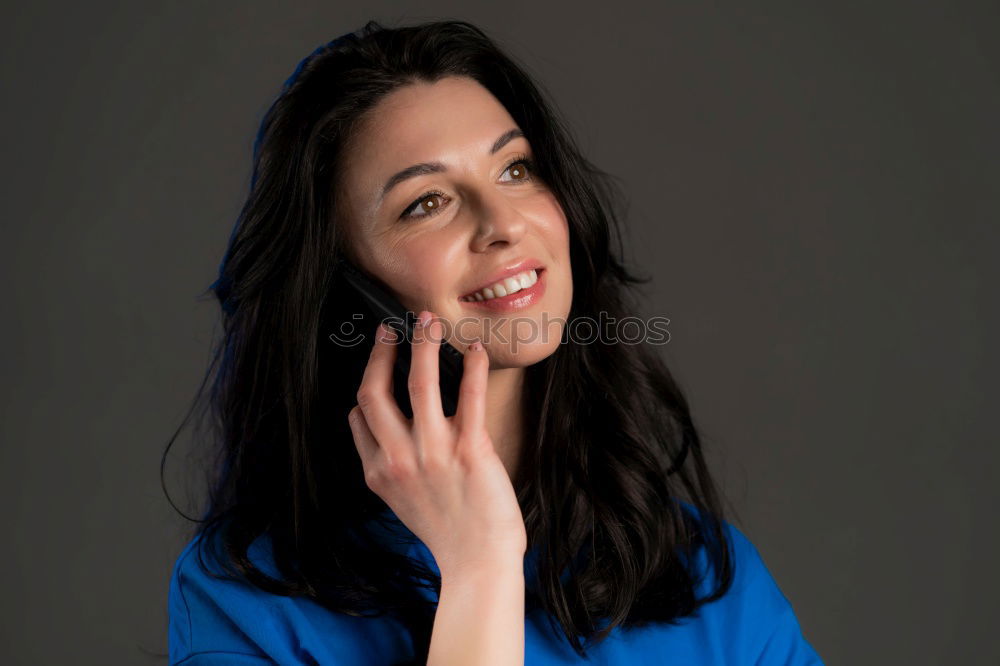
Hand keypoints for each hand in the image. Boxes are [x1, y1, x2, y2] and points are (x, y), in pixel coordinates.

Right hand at [348, 311, 526, 577]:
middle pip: (375, 392)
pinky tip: (475, 350)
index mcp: (378, 473)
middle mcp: (399, 459)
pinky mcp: (470, 451)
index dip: (366, 387)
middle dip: (381, 352)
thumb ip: (391, 467)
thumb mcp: (401, 503)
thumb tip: (389, 433)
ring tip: (427, 321)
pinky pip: (469, 396)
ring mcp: (433, 453)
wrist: (478, 564)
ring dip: (421, 345)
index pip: (359, 418)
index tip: (377, 366)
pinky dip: (471, 367)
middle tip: (390, 328)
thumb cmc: (448, 534)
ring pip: (419, 383)